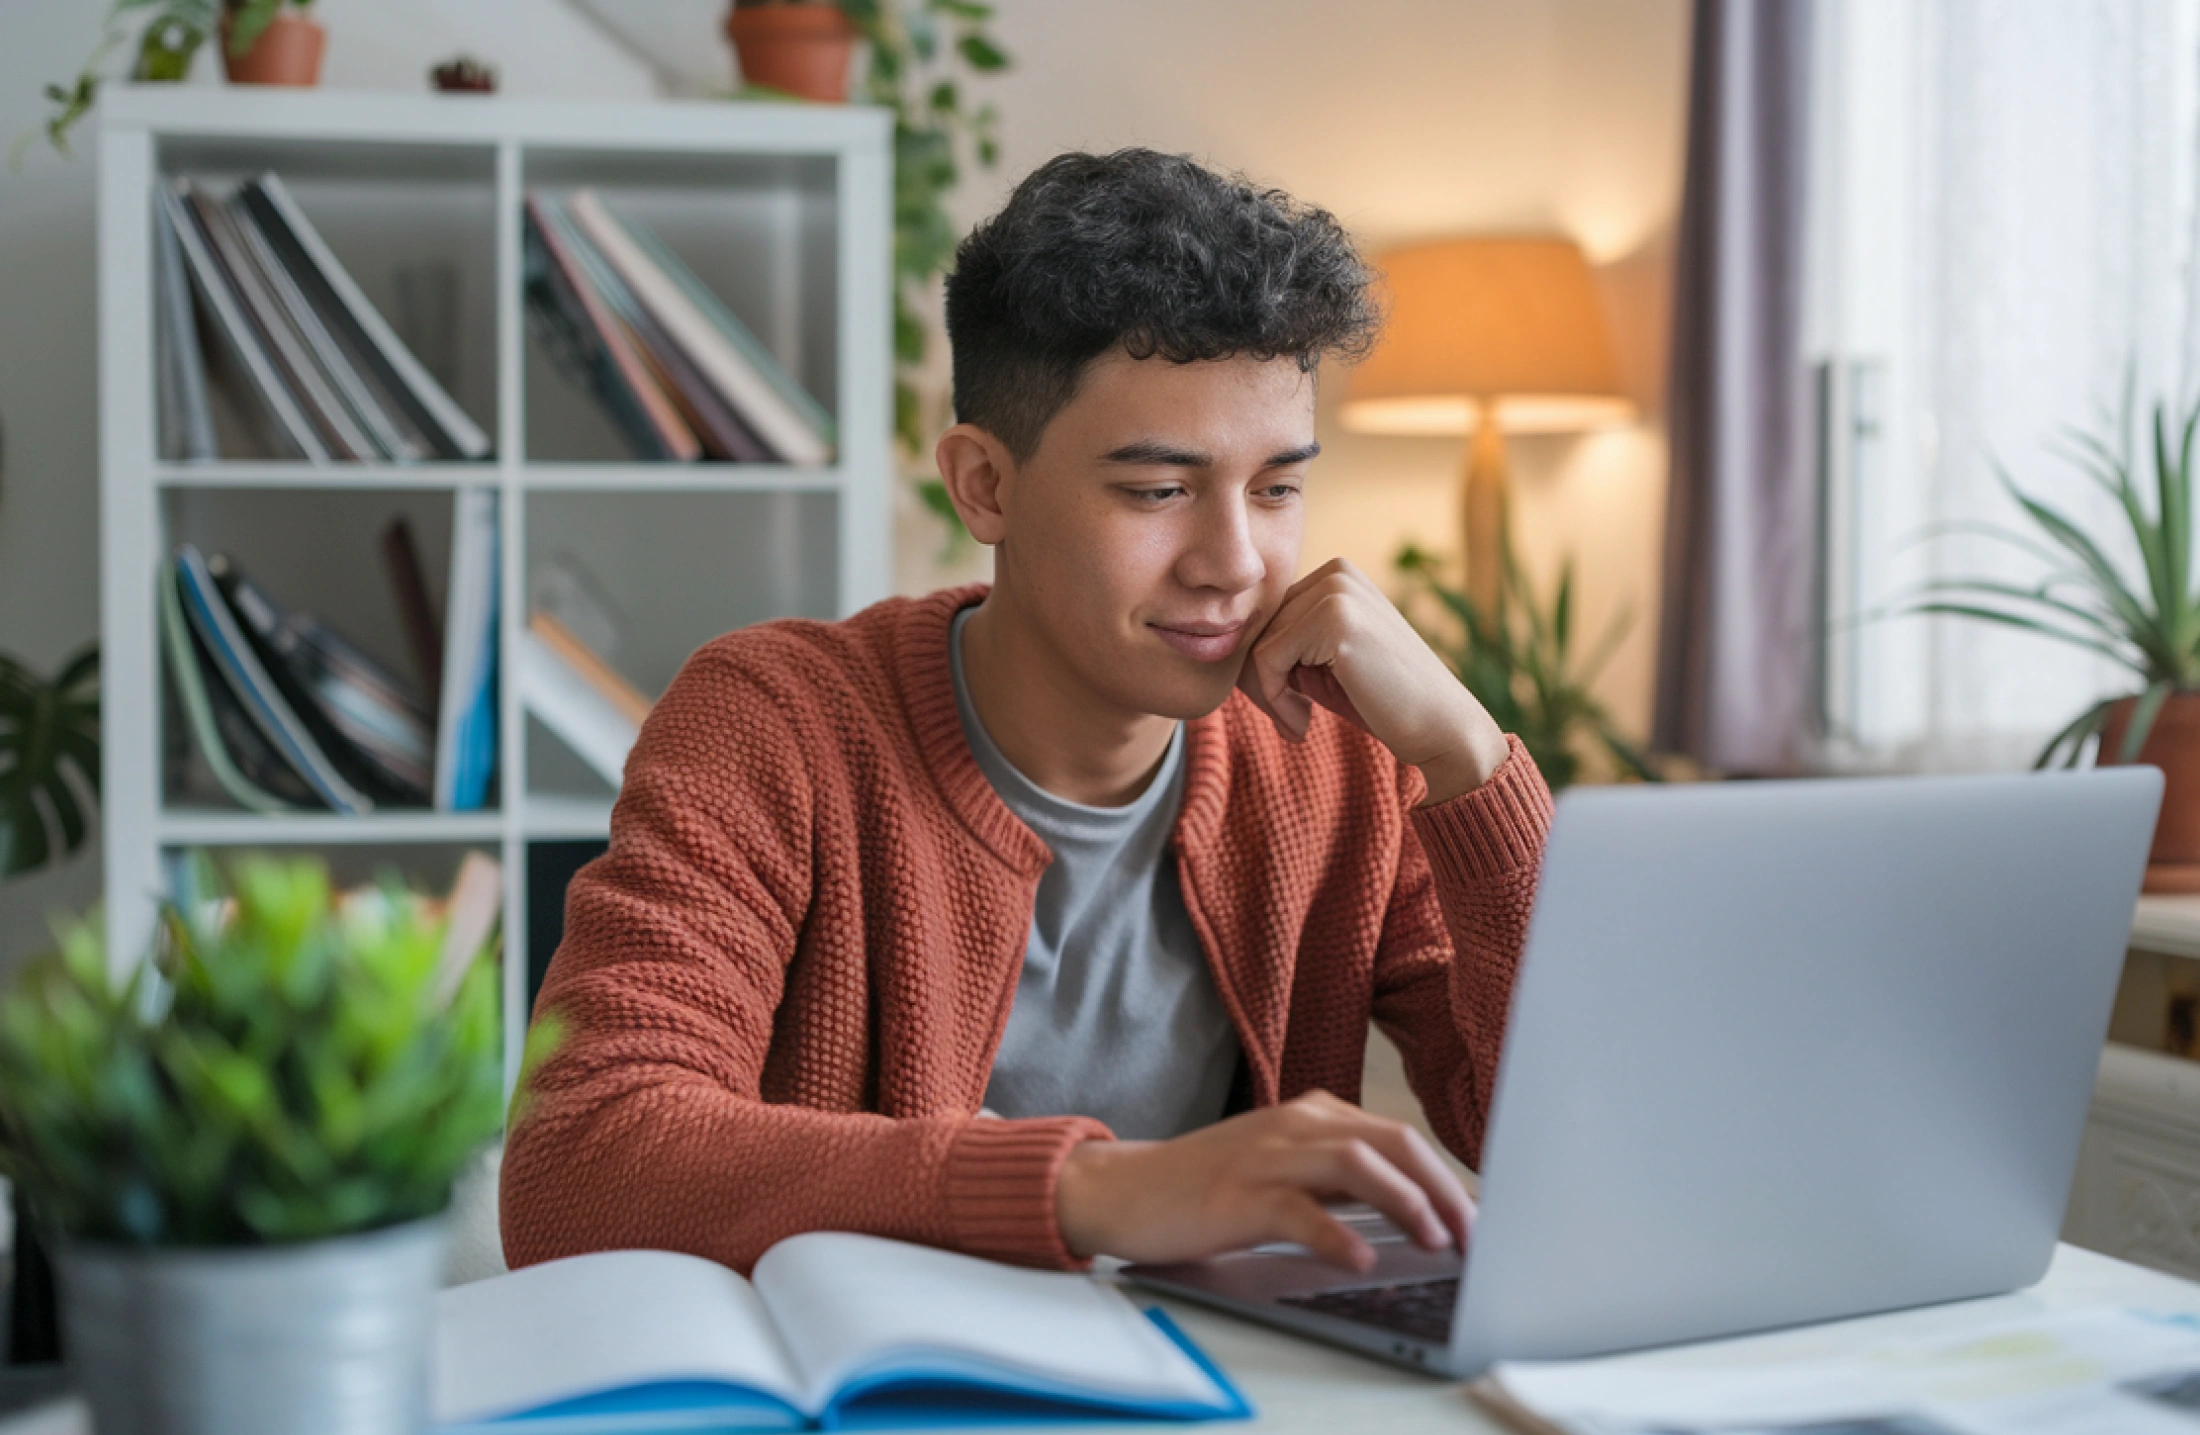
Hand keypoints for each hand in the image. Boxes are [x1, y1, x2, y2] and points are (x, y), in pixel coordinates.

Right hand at [1054, 1091, 1473, 1270]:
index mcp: (1312, 1115)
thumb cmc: (1206, 1186)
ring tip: (1433, 1239)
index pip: (1398, 1137)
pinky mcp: (1237, 1194)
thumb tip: (1411, 1212)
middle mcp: (1296, 1124)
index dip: (1444, 1178)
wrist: (1124, 1189)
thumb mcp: (1283, 1168)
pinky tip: (1359, 1260)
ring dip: (1404, 1201)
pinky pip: (1297, 1210)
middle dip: (1440, 1188)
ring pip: (1355, 1163)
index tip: (1476, 1218)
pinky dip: (1335, 1234)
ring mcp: (1266, 1155)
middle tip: (1471, 1234)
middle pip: (1390, 1142)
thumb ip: (1338, 1179)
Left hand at [1238, 558, 1510, 803]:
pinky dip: (1276, 701)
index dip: (1263, 667)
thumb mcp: (1321, 662)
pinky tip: (1303, 723)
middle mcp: (1335, 571)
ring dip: (1268, 695)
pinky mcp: (1335, 619)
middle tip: (1291, 721)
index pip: (1265, 616)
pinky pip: (1267, 661)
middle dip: (1262, 682)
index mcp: (1335, 574)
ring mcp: (1337, 591)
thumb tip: (1218, 642)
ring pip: (1256, 645)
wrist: (1441, 727)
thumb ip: (1282, 642)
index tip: (1286, 706)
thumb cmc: (1379, 699)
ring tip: (1299, 722)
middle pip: (1256, 627)